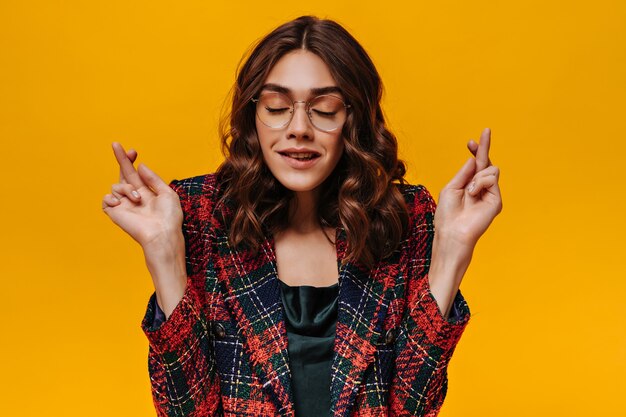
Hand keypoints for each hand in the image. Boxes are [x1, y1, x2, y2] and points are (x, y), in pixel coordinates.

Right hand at [101, 142, 182, 250]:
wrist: (161, 234)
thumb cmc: (168, 217)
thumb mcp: (166, 193)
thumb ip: (153, 178)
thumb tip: (140, 166)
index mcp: (146, 192)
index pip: (135, 173)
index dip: (131, 161)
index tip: (133, 151)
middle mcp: (133, 197)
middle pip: (123, 174)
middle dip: (121, 159)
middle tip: (116, 145)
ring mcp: (123, 205)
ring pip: (116, 186)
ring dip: (127, 189)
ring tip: (138, 199)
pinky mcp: (115, 213)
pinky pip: (106, 199)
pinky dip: (112, 198)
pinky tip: (121, 203)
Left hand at [434, 128, 502, 250]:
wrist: (452, 231)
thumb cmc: (448, 213)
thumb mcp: (452, 187)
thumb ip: (465, 172)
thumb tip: (475, 159)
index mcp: (469, 185)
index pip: (476, 164)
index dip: (476, 151)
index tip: (471, 141)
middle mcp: (481, 188)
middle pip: (487, 162)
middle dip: (485, 146)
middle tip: (486, 132)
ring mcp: (490, 194)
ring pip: (491, 169)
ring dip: (477, 176)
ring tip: (469, 191)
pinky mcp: (496, 200)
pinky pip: (492, 179)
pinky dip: (480, 183)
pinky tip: (474, 195)